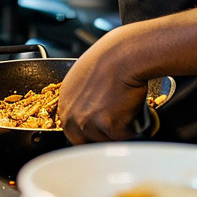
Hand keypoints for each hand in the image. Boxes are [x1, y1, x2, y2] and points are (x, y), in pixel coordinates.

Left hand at [59, 30, 148, 144]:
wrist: (125, 55)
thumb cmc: (112, 58)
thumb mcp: (85, 75)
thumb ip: (83, 96)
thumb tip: (93, 106)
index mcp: (64, 100)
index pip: (70, 128)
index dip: (87, 128)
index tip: (99, 125)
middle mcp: (71, 114)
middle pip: (84, 140)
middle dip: (100, 135)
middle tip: (115, 120)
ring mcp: (88, 122)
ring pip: (105, 139)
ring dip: (118, 129)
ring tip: (125, 105)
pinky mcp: (108, 126)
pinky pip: (123, 136)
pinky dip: (131, 126)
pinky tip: (131, 106)